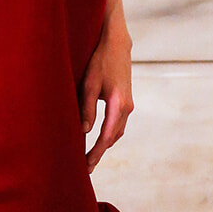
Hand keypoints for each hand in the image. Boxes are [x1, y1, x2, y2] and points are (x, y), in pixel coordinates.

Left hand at [81, 16, 132, 173]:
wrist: (117, 44)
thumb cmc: (100, 61)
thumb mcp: (89, 84)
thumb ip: (87, 107)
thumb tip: (84, 131)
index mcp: (118, 105)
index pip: (106, 136)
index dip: (96, 153)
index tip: (87, 166)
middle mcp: (127, 107)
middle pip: (113, 138)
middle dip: (99, 153)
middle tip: (86, 167)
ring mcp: (128, 104)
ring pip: (117, 131)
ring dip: (105, 144)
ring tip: (90, 156)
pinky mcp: (126, 100)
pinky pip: (118, 123)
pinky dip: (109, 134)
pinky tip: (98, 139)